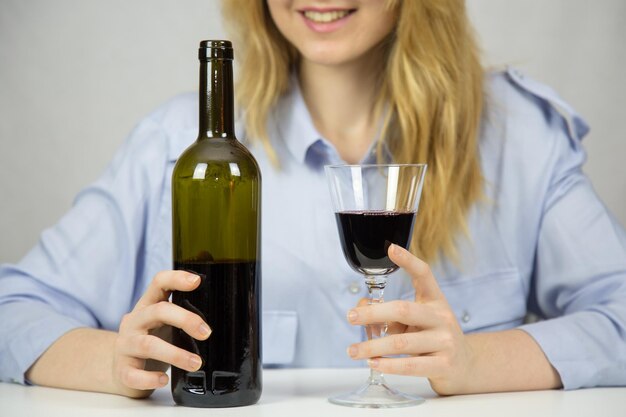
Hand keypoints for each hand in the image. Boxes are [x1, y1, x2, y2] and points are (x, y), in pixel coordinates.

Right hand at [113, 271, 211, 395]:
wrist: (122, 366)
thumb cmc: (152, 340)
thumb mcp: (165, 323)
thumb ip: (183, 316)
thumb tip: (222, 318)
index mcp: (148, 305)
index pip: (159, 283)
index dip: (176, 278)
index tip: (197, 281)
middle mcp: (134, 321)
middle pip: (158, 311)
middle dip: (185, 320)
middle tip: (206, 333)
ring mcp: (126, 344)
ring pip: (148, 345)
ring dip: (175, 354)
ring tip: (196, 363)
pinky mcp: (122, 369)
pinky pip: (134, 374)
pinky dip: (150, 377)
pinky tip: (164, 380)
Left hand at [346, 244, 473, 394]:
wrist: (465, 365)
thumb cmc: (433, 337)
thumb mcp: (416, 320)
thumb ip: (390, 314)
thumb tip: (361, 308)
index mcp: (435, 300)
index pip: (424, 274)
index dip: (408, 261)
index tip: (391, 249)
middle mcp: (442, 317)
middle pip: (403, 310)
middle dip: (373, 313)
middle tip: (351, 316)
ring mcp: (445, 341)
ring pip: (401, 342)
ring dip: (372, 346)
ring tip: (353, 350)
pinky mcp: (444, 365)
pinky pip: (410, 366)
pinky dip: (388, 365)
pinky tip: (373, 363)